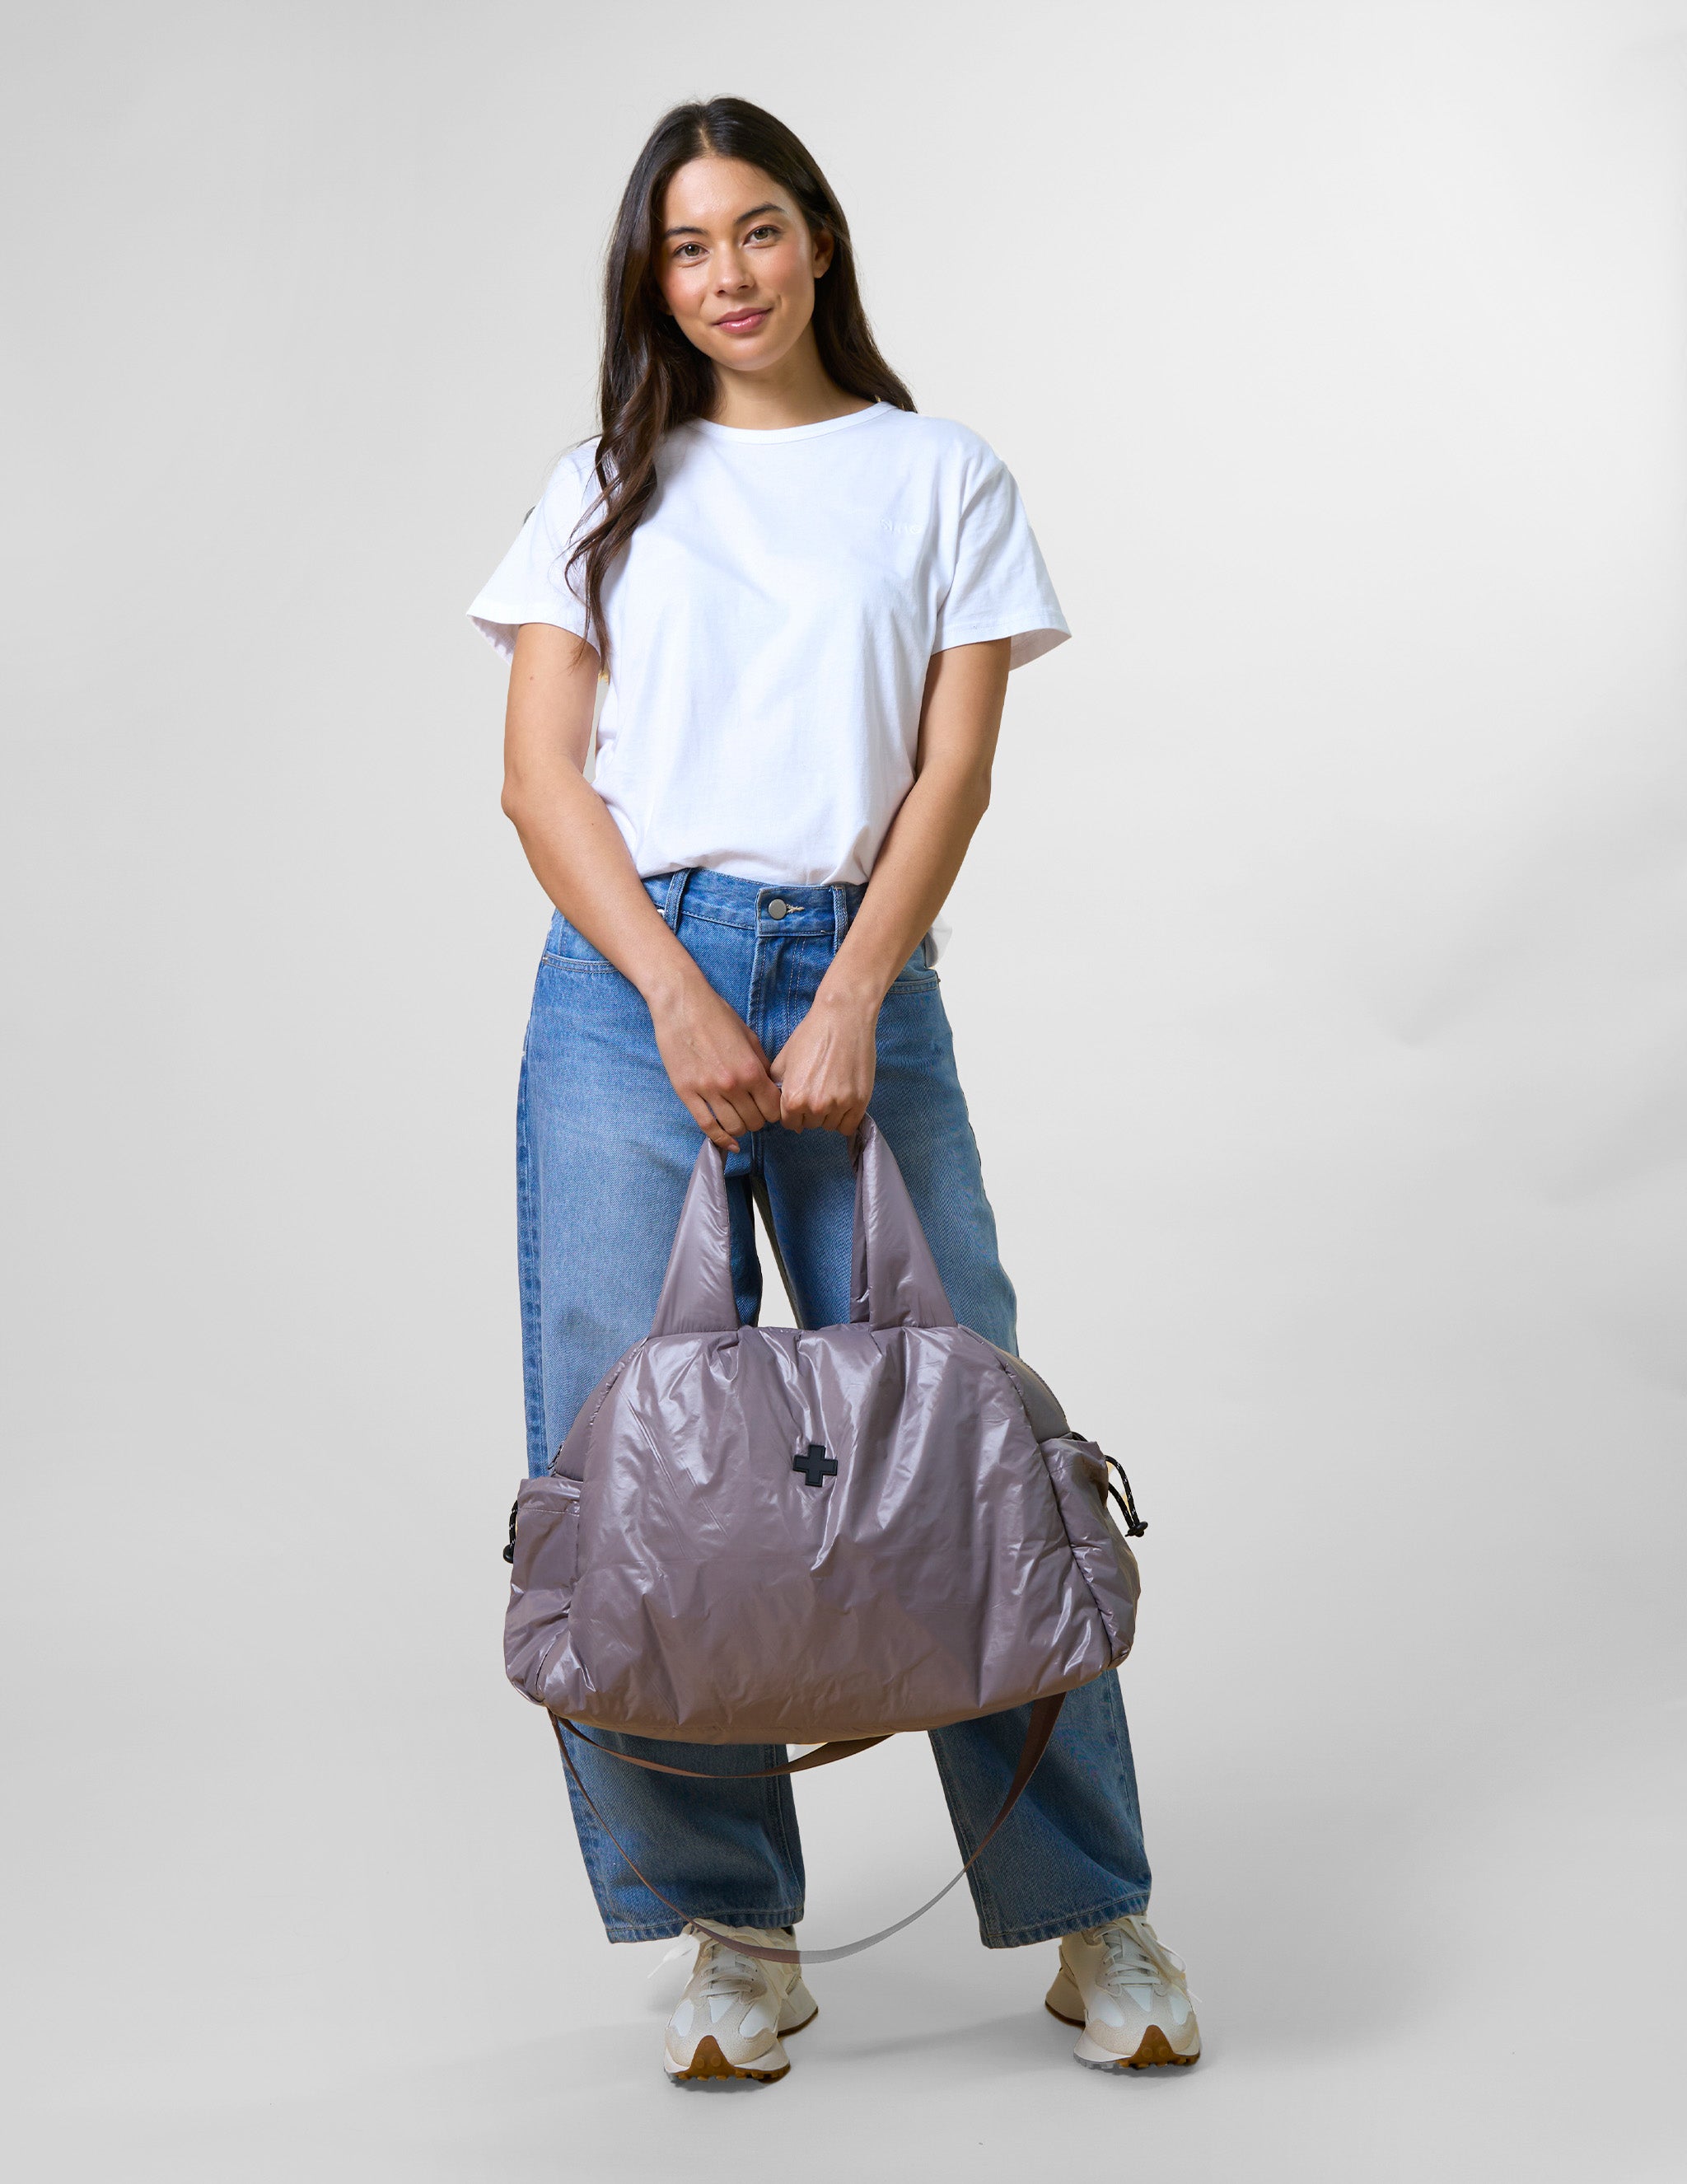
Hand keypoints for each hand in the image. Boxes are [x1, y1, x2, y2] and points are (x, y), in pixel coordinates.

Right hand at [648, 972, 782, 1150]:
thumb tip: (769, 1088)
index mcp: (751, 1069)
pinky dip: (720, 1139)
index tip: (770, 1109)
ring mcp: (708, 1090)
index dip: (775, 1112)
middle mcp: (732, 1084)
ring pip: (733, 1127)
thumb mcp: (749, 1037)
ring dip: (740, 1129)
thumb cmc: (717, 1015)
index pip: (773, 1108)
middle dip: (758, 1120)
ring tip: (739, 1120)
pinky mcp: (686, 1093)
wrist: (681, 1003)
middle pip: (755, 1121)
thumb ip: (761, 1065)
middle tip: (753, 1113)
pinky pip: (707, 1126)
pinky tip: (727, 1143)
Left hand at [769, 990, 877, 1135]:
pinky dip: (845, 1118)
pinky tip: (844, 1101)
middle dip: (811, 1112)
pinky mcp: (860, 1101)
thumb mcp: (783, 1060)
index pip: (790, 1123)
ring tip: (832, 1091)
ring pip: (830, 1126)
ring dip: (829, 1114)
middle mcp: (815, 1106)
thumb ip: (777, 1088)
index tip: (801, 1100)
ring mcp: (839, 1105)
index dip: (794, 1112)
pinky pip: (849, 1126)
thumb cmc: (811, 1035)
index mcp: (793, 1099)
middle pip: (811, 1125)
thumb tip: (780, 1108)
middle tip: (818, 1090)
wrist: (842, 1019)